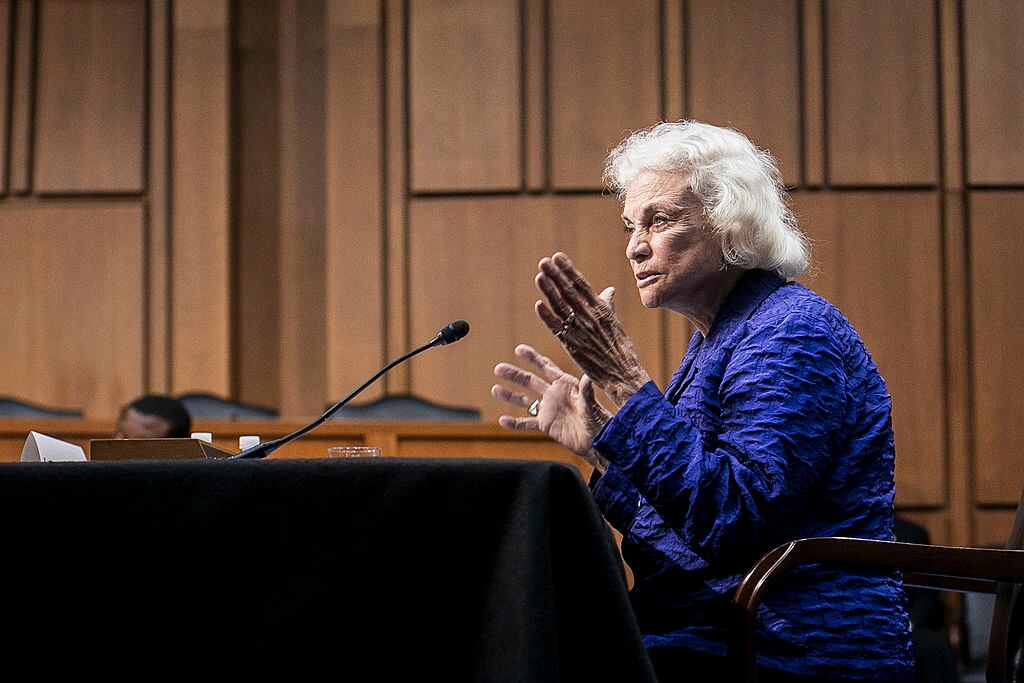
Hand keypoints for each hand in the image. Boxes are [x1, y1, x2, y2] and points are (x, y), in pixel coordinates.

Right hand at [492, 344, 609, 470]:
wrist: (597, 441)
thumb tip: (588, 377)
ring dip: (510, 395)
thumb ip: (586, 392)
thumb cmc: (598, 421)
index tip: (519, 349)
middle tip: (498, 368)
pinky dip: (515, 422)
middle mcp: (554, 394)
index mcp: (565, 385)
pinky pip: (527, 423)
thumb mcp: (591, 406)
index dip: (532, 358)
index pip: (546, 367)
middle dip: (514, 375)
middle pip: (530, 381)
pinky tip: (503, 420)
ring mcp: (548, 409)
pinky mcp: (546, 425)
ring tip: (495, 389)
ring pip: (525, 400)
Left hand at [535, 252, 650, 405]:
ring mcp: (581, 331)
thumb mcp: (616, 323)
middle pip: (569, 292)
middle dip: (556, 276)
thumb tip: (608, 290)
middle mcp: (590, 317)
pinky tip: (538, 305)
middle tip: (544, 261)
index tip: (558, 256)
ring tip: (539, 276)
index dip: (568, 270)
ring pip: (561, 307)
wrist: (623, 374)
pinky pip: (558, 329)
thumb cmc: (621, 349)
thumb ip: (608, 305)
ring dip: (549, 291)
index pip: (581, 285)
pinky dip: (548, 317)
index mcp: (601, 309)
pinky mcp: (573, 346)